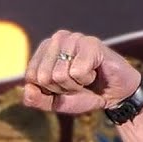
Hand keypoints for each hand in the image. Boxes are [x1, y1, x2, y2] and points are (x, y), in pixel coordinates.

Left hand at [22, 31, 141, 113]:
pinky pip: (77, 72)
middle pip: (44, 77)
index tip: (64, 87)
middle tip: (78, 83)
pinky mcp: (90, 43)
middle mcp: (57, 39)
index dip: (49, 90)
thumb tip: (27, 89)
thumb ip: (37, 99)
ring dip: (76, 85)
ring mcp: (74, 38)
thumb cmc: (86, 94)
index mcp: (45, 49)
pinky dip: (87, 79)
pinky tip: (95, 72)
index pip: (32, 77)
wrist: (115, 95)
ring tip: (87, 78)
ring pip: (60, 75)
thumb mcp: (57, 102)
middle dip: (62, 89)